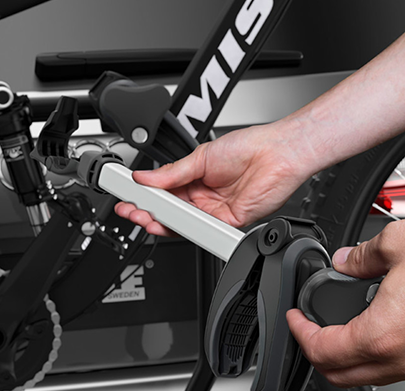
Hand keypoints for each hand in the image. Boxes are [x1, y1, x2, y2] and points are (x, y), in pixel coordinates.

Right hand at [114, 121, 315, 235]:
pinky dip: (185, 228)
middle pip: (170, 210)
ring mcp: (214, 210)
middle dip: (147, 211)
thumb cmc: (248, 147)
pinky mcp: (227, 221)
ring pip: (183, 223)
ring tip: (143, 216)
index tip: (128, 193)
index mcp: (194, 177)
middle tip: (130, 209)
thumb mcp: (201, 156)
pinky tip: (171, 222)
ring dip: (161, 222)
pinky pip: (202, 229)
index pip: (163, 191)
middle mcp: (203, 196)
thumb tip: (145, 177)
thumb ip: (172, 173)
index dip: (145, 194)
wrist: (276, 154)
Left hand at [287, 202, 404, 386]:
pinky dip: (378, 356)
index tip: (296, 319)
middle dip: (318, 356)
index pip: (323, 352)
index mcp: (383, 335)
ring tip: (340, 328)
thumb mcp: (396, 242)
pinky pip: (400, 368)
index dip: (300, 335)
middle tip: (310, 330)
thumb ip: (360, 257)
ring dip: (348, 359)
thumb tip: (345, 263)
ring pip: (372, 377)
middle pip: (343, 377)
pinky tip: (380, 326)